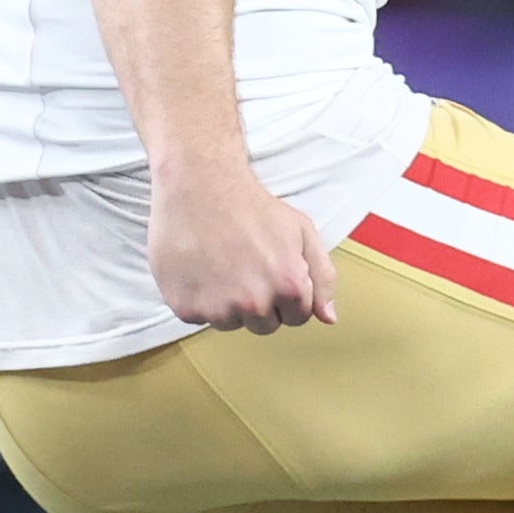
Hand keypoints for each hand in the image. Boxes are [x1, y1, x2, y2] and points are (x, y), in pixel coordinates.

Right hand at [150, 155, 335, 334]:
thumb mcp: (302, 231)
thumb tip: (328, 318)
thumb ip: (322, 277)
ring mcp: (217, 308)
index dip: (288, 295)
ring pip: (231, 323)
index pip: (297, 318)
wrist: (200, 186)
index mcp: (288, 285)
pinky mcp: (185, 307)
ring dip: (229, 304)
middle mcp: (253, 302)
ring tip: (223, 265)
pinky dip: (199, 299)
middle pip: (265, 326)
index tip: (273, 272)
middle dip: (261, 303)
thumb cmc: (252, 207)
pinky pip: (199, 317)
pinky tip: (201, 268)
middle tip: (247, 267)